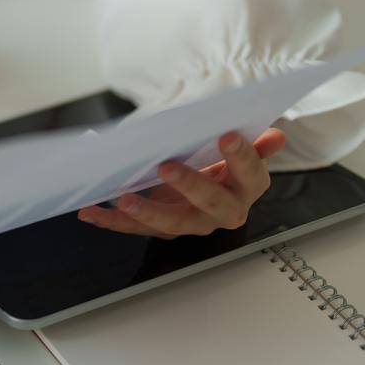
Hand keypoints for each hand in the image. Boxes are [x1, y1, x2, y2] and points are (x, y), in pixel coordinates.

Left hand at [78, 128, 286, 237]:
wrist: (206, 189)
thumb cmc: (220, 164)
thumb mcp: (236, 151)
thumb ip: (253, 145)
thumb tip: (275, 136)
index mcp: (246, 187)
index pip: (250, 174)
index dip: (242, 156)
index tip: (227, 135)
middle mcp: (222, 211)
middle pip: (211, 204)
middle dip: (191, 186)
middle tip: (167, 166)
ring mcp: (191, 222)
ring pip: (172, 224)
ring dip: (146, 213)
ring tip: (123, 199)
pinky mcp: (162, 229)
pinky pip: (136, 228)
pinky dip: (110, 221)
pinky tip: (89, 212)